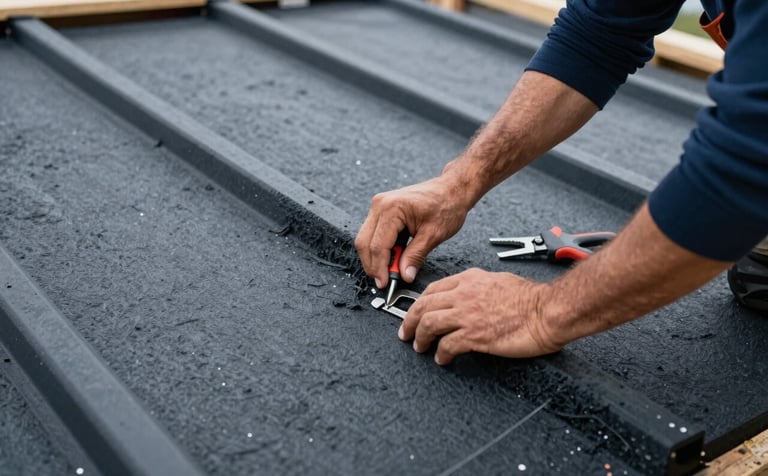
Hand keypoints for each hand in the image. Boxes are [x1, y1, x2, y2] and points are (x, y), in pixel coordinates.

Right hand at [355, 173, 472, 287]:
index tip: (384, 284)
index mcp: (392, 208)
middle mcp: (380, 204)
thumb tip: (404, 275)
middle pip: (364, 243)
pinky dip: (381, 248)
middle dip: (373, 265)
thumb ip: (416, 256)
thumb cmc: (447, 205)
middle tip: (385, 281)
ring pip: (366, 239)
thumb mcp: (433, 235)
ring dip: (376, 257)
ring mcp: (379, 206)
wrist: (451, 189)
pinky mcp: (382, 210)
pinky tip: (394, 257)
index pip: (378, 246)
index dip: (379, 268)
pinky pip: (373, 234)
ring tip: (392, 270)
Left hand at [399, 268, 561, 364]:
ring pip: (429, 324)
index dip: (419, 303)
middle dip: (410, 321)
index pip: (433, 289)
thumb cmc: (531, 299)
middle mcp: (464, 294)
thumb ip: (479, 287)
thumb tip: (470, 297)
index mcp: (469, 279)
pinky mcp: (474, 335)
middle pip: (424, 306)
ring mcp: (467, 314)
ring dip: (420, 338)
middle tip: (406, 333)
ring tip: (419, 348)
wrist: (548, 311)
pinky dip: (440, 354)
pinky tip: (442, 359)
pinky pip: (447, 345)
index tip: (414, 313)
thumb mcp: (499, 281)